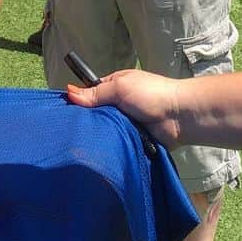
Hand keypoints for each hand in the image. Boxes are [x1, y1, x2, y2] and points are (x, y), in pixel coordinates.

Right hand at [66, 68, 183, 149]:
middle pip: (94, 115)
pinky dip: (110, 147)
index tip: (62, 115)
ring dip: (99, 136)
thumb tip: (68, 93)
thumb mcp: (120, 87)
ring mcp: (124, 124)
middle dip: (87, 123)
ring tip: (80, 146)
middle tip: (69, 135)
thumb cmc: (151, 94)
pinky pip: (115, 144)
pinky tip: (96, 153)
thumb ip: (96, 93)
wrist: (179, 116)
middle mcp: (117, 106)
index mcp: (114, 88)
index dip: (77, 104)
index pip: (89, 95)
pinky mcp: (131, 140)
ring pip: (103, 131)